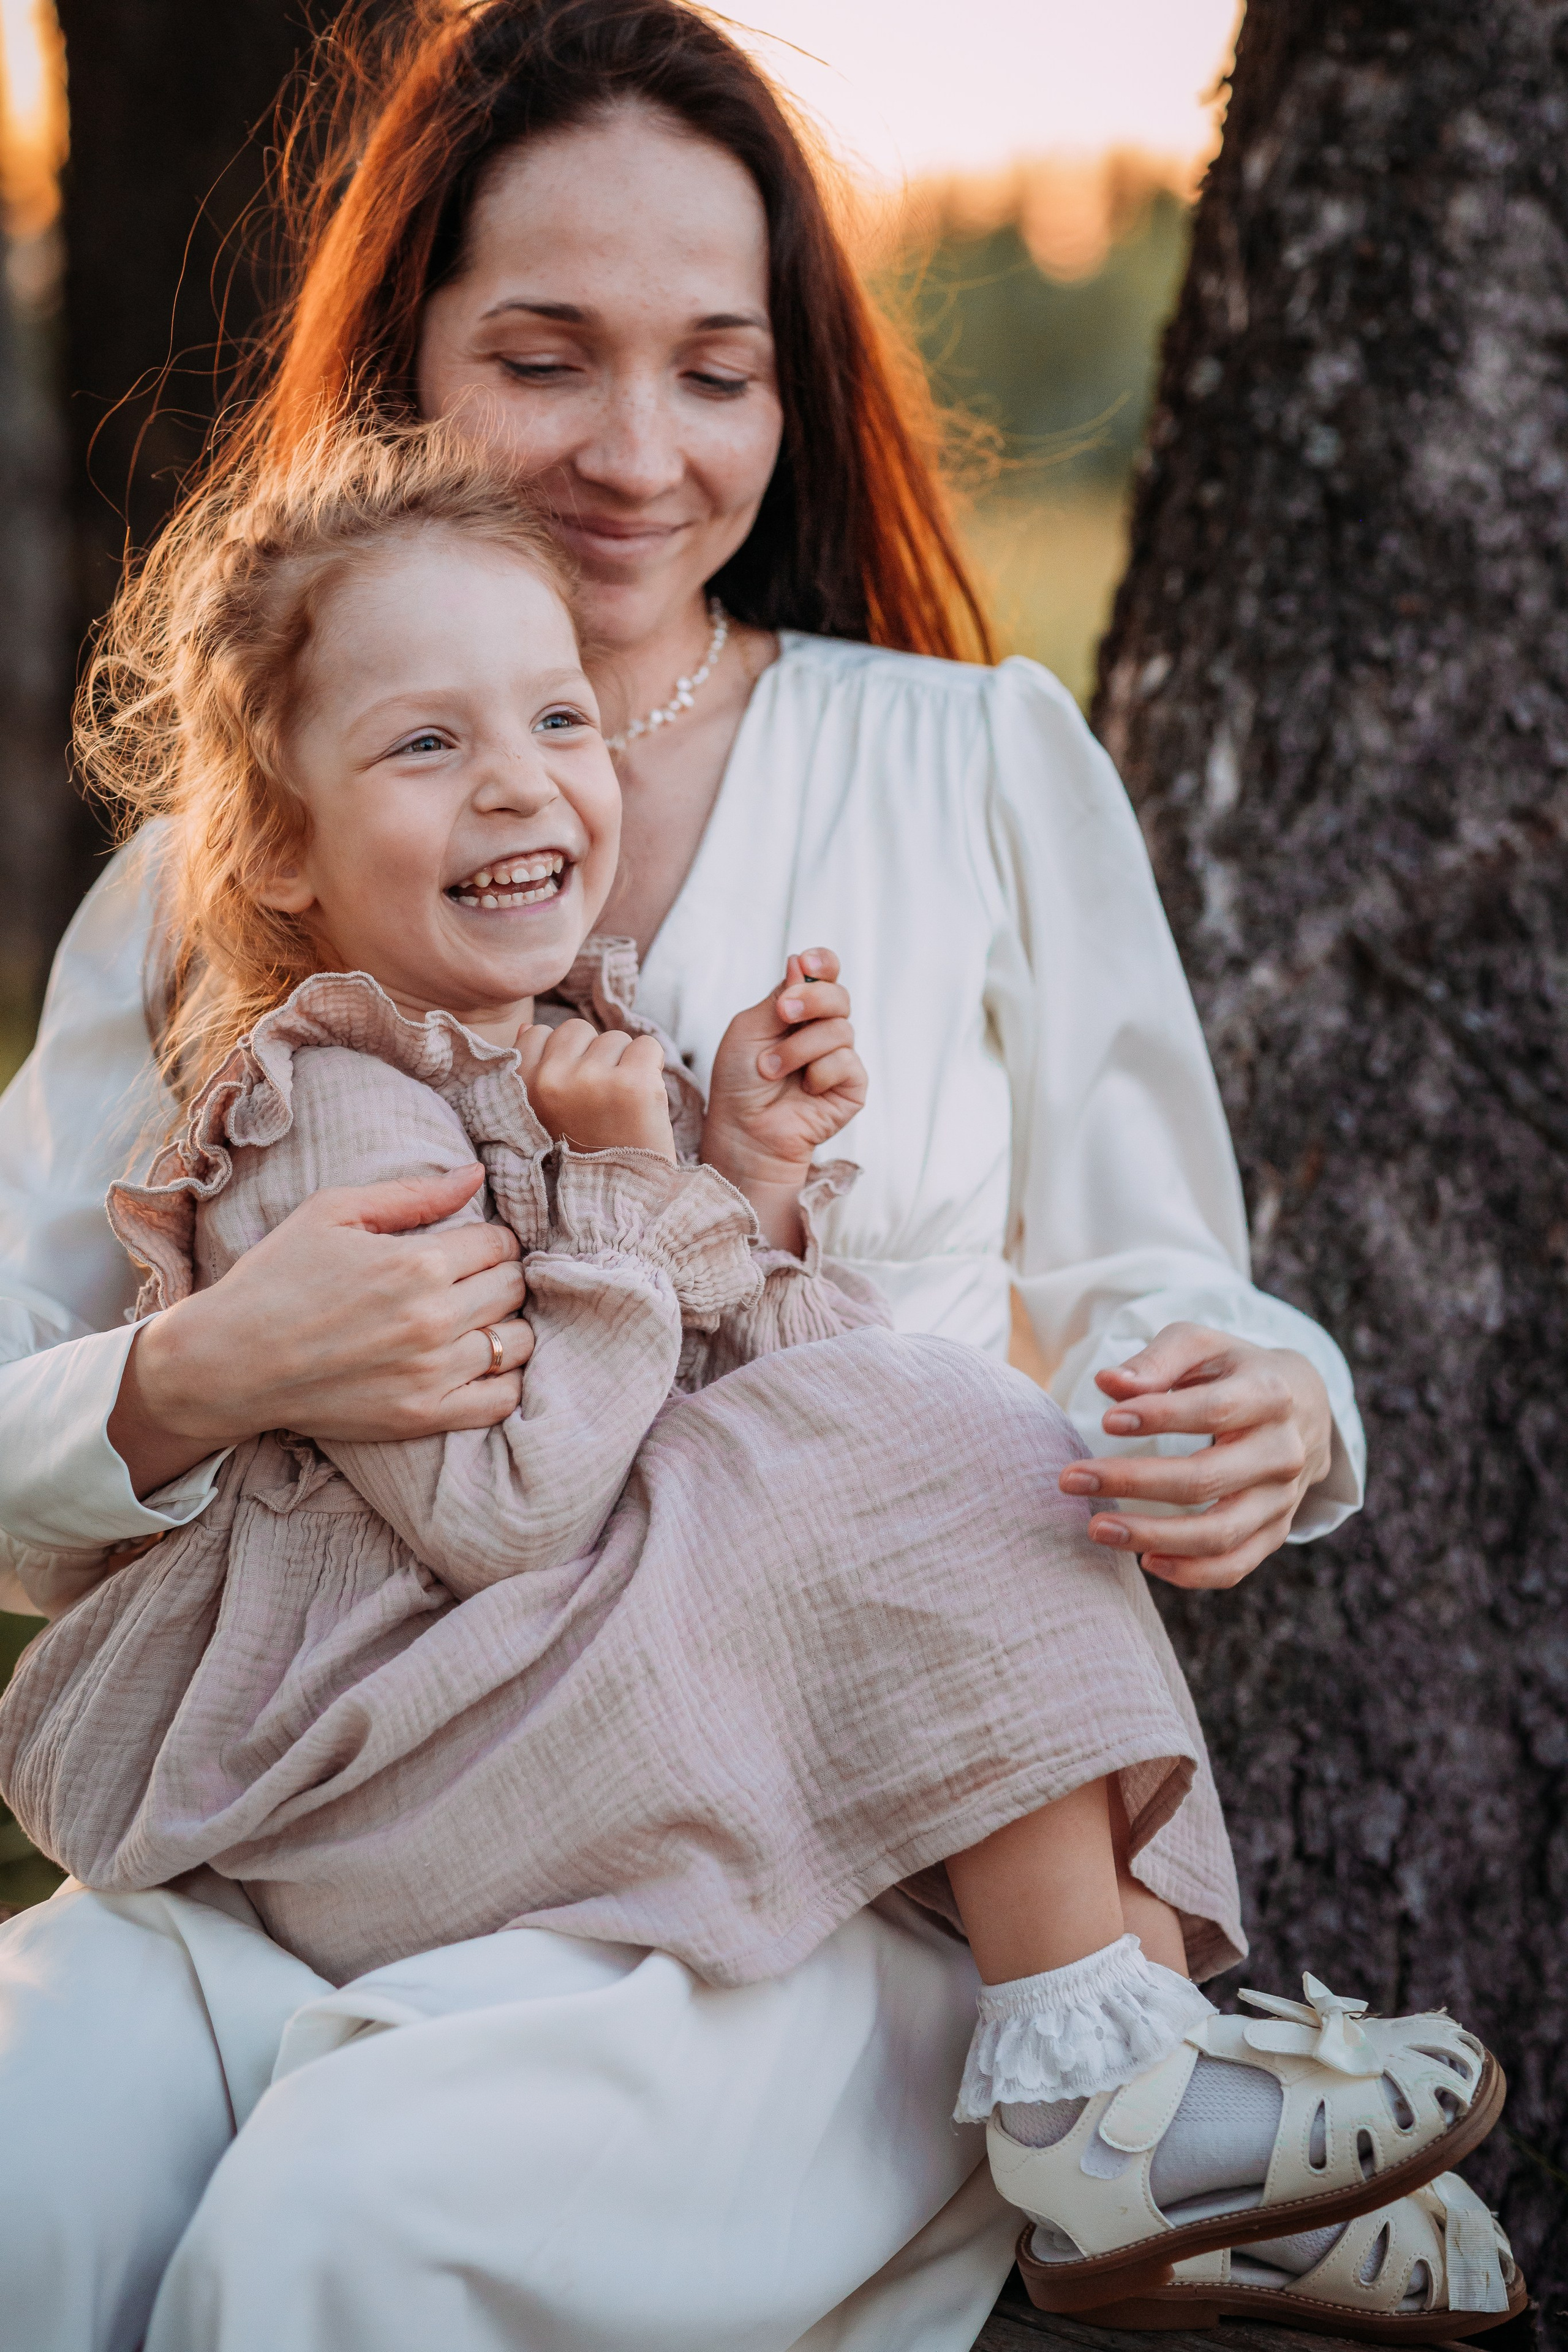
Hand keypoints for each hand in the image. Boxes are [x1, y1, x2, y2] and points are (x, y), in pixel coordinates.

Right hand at [109, 1165, 533, 1497]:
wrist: (228, 1361)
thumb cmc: (276, 1278)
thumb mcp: (332, 1212)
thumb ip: (413, 1193)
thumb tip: (476, 1174)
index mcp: (418, 1263)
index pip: (500, 1243)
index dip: (488, 1240)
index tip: (466, 1247)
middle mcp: (434, 1318)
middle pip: (513, 1288)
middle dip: (498, 1276)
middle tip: (467, 1281)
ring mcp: (432, 1373)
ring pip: (517, 1342)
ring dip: (504, 1325)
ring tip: (473, 1321)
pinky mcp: (423, 1416)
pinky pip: (502, 1400)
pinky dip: (502, 1379)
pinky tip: (477, 1363)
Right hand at [514, 1020, 674, 1158]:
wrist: (613, 1212)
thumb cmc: (576, 1166)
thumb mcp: (536, 1122)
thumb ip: (529, 1073)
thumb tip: (530, 1026)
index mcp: (520, 1090)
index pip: (538, 1034)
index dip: (563, 1058)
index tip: (573, 1092)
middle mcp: (550, 1081)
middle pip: (576, 1030)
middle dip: (593, 1057)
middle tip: (601, 1101)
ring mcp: (591, 1080)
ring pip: (613, 1038)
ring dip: (623, 1065)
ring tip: (621, 1107)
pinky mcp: (633, 1084)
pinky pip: (647, 1046)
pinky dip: (653, 1068)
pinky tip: (645, 1102)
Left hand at [701, 949, 866, 1246]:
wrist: (744, 1131)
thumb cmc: (739, 1082)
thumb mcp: (749, 1029)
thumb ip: (778, 997)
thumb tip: (800, 962)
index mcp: (798, 1010)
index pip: (825, 975)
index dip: (824, 963)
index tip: (808, 962)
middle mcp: (822, 1030)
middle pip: (839, 995)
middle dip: (812, 999)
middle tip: (783, 1014)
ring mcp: (840, 1058)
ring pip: (840, 1030)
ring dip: (798, 1049)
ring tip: (771, 1071)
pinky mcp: (853, 1086)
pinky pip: (846, 1063)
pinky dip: (818, 1074)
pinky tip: (804, 1090)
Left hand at [1057, 1324, 1334, 1589]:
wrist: (1306, 1407)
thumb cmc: (1236, 1371)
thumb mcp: (1203, 1346)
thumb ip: (1158, 1360)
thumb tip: (1109, 1383)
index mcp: (1270, 1394)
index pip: (1213, 1410)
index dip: (1159, 1417)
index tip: (1105, 1421)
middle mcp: (1283, 1451)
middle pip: (1207, 1478)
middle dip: (1132, 1481)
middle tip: (1070, 1479)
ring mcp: (1282, 1498)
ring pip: (1220, 1533)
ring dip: (1153, 1536)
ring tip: (1096, 1528)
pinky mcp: (1275, 1531)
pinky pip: (1235, 1565)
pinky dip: (1191, 1573)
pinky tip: (1144, 1560)